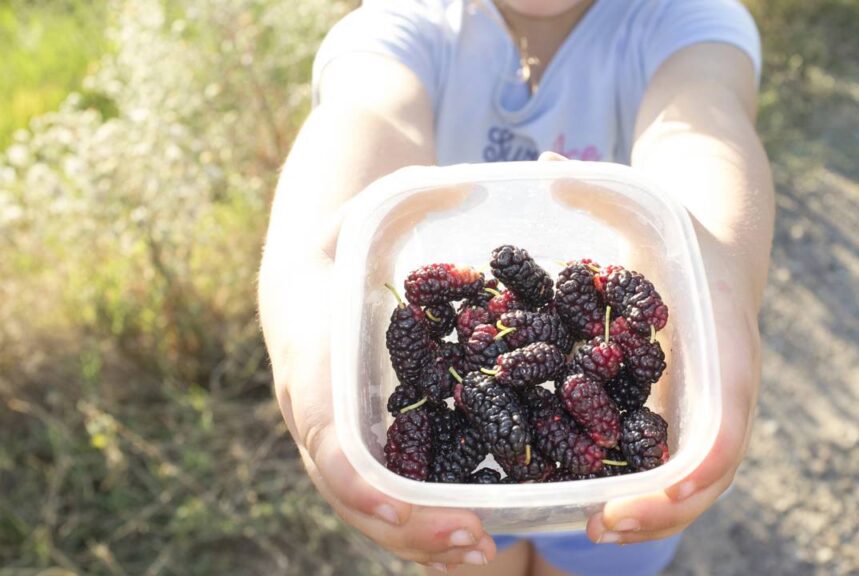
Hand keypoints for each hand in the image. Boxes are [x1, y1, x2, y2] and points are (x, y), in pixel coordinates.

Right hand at [261, 219, 496, 571]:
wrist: (305, 277)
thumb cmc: (340, 241)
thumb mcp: (366, 211)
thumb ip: (408, 200)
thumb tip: (470, 185)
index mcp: (309, 354)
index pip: (322, 431)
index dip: (359, 477)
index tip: (407, 506)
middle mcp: (316, 409)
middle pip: (349, 488)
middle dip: (405, 523)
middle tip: (475, 541)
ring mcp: (335, 434)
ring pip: (366, 505)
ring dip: (418, 537)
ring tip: (483, 547)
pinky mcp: (363, 443)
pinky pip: (384, 493)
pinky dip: (419, 521)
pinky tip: (472, 534)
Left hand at [586, 223, 762, 543]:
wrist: (718, 252)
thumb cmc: (677, 231)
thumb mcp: (645, 207)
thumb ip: (601, 192)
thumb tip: (546, 166)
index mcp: (726, 338)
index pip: (727, 418)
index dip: (697, 464)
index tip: (651, 493)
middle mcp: (728, 385)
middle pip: (713, 468)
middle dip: (663, 508)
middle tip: (601, 526)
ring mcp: (713, 407)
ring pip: (697, 480)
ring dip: (652, 516)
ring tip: (591, 528)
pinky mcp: (691, 417)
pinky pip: (678, 469)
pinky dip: (646, 498)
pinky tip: (595, 510)